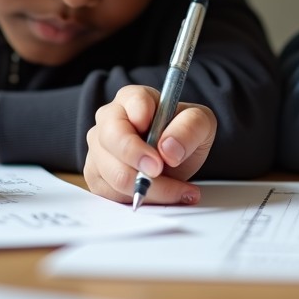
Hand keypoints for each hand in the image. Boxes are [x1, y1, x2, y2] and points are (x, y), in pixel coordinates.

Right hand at [84, 84, 215, 204]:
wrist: (174, 157)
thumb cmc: (182, 133)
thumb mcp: (201, 123)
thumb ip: (190, 128)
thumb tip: (168, 149)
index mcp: (132, 98)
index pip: (132, 105)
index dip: (144, 126)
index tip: (160, 154)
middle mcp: (109, 120)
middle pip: (112, 140)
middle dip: (139, 163)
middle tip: (162, 173)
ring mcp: (98, 148)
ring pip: (114, 173)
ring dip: (148, 188)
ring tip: (178, 191)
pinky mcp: (97, 176)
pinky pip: (111, 194)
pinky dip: (139, 200)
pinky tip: (161, 196)